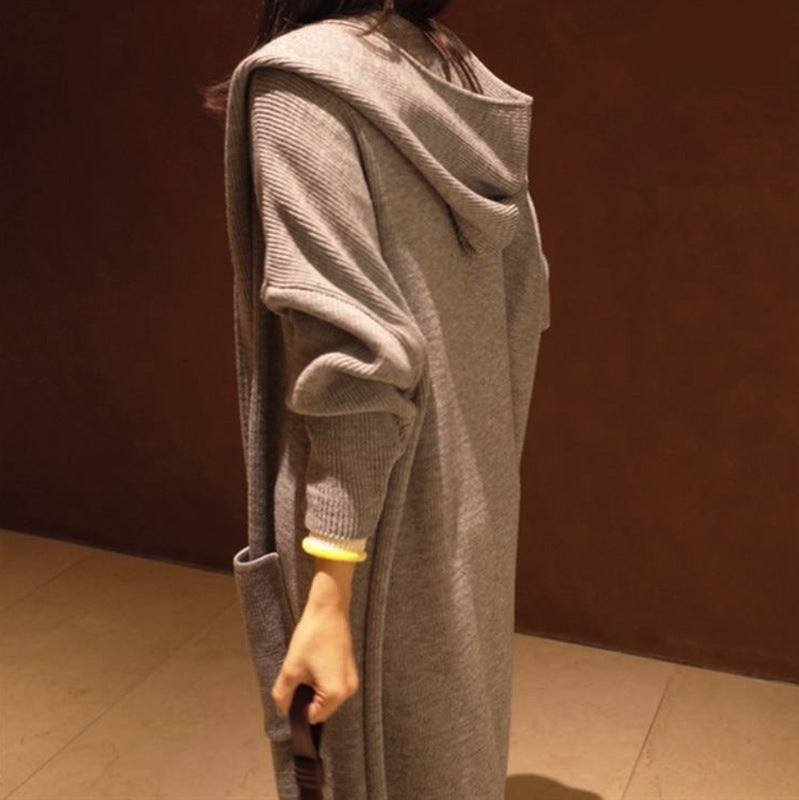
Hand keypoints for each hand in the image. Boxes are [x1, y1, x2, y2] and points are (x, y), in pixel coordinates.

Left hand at [271, 598, 359, 724]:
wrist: (329, 609)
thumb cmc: (312, 637)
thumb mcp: (291, 668)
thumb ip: (283, 694)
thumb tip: (282, 709)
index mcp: (335, 694)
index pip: (313, 718)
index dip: (298, 710)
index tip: (289, 693)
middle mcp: (348, 690)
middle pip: (321, 708)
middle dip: (306, 698)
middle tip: (296, 678)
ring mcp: (351, 679)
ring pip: (327, 696)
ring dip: (314, 689)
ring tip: (305, 668)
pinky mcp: (350, 669)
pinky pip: (333, 685)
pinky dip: (322, 680)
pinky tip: (314, 664)